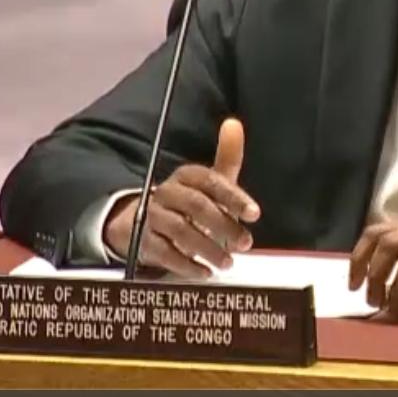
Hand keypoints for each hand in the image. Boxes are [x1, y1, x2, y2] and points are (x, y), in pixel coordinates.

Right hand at [106, 117, 260, 277]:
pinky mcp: (143, 240)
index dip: (233, 196)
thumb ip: (227, 157)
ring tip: (228, 262)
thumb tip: (234, 123)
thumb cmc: (188, 201)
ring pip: (181, 230)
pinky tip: (204, 273)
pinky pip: (164, 252)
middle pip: (196, 206)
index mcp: (186, 176)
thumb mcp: (209, 181)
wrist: (143, 222)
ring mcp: (152, 216)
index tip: (254, 213)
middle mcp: (167, 192)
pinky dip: (186, 265)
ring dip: (208, 249)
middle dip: (224, 225)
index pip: (210, 181)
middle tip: (245, 243)